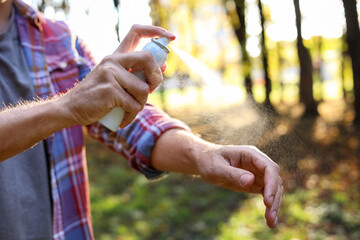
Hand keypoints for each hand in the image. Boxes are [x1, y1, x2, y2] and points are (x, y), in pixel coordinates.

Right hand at [59, 25, 174, 127]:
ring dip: (141, 105)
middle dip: (156, 78)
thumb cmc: (98, 97)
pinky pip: (133, 105)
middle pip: (148, 58)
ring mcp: (110, 73)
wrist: (71, 108)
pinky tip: (123, 120)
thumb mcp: (117, 81)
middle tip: (151, 90)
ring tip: (129, 111)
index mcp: (116, 56)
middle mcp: (113, 60)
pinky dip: (131, 116)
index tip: (170, 37)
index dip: (156, 31)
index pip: (137, 31)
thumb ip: (136, 74)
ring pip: (143, 89)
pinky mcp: (109, 90)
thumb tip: (163, 66)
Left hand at [195, 145, 282, 227]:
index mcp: (250, 154)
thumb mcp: (216, 167)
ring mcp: (258, 173)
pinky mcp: (256, 183)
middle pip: (275, 180)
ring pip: (274, 189)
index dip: (271, 184)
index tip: (267, 201)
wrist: (205, 162)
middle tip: (270, 217)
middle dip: (275, 198)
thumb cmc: (209, 161)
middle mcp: (258, 163)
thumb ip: (232, 173)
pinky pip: (268, 194)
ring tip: (271, 223)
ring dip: (275, 205)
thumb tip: (250, 180)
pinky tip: (270, 220)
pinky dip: (270, 206)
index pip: (269, 168)